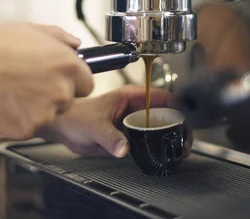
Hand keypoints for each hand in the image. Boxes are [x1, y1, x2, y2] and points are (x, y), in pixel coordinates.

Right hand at [0, 23, 93, 139]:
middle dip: (52, 95)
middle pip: (68, 101)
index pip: (86, 83)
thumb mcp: (30, 30)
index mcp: (67, 65)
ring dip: (34, 108)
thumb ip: (60, 38)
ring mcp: (45, 112)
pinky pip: (28, 127)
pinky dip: (17, 119)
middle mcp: (61, 90)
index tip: (56, 79)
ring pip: (48, 115)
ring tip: (10, 90)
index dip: (71, 82)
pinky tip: (2, 103)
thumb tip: (76, 44)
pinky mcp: (27, 129)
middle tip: (26, 83)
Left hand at [37, 86, 192, 157]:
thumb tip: (124, 148)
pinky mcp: (130, 135)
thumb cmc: (75, 116)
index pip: (163, 96)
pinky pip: (150, 139)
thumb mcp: (94, 126)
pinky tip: (165, 154)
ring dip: (171, 137)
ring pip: (161, 127)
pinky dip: (160, 146)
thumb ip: (110, 137)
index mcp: (131, 96)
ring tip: (179, 150)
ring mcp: (134, 121)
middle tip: (184, 142)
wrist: (64, 127)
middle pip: (167, 113)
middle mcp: (136, 107)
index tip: (185, 122)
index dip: (178, 107)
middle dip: (179, 126)